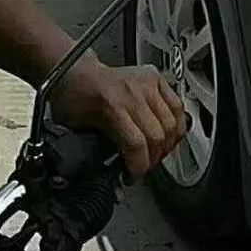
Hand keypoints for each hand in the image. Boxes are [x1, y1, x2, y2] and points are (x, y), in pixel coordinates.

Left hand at [50, 55, 185, 178]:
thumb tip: (114, 179)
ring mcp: (146, 82)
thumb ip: (98, 155)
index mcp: (111, 104)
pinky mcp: (155, 78)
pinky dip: (176, 125)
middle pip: (158, 136)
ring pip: (172, 123)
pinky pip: (177, 106)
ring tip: (154, 153)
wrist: (73, 71)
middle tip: (142, 167)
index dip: (138, 167)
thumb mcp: (79, 131)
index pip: (137, 144)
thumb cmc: (73, 99)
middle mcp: (133, 91)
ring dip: (166, 145)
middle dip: (152, 160)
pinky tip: (167, 136)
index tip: (132, 176)